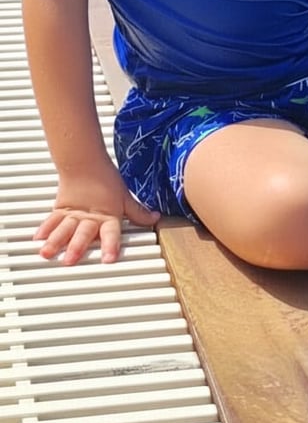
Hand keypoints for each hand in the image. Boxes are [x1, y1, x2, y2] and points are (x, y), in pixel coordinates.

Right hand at [35, 160, 159, 264]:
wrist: (86, 162)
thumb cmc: (106, 180)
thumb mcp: (125, 197)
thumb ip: (138, 212)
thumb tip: (155, 218)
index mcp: (107, 216)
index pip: (111, 232)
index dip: (111, 245)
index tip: (108, 259)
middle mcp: (89, 218)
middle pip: (83, 233)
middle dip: (77, 247)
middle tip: (70, 260)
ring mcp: (73, 214)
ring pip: (64, 229)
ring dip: (56, 241)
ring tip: (47, 253)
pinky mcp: (61, 210)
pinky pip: (52, 220)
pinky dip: (44, 229)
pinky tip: (37, 239)